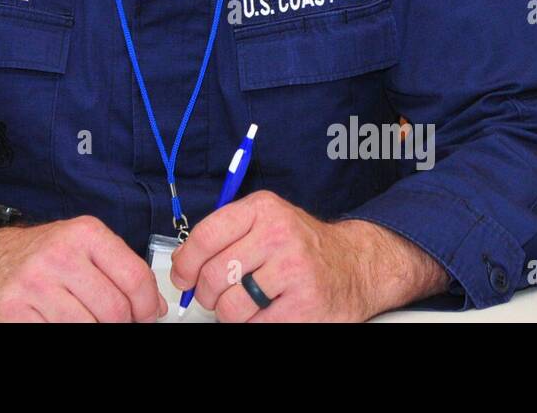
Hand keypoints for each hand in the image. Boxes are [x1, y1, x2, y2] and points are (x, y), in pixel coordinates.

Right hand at [0, 216, 167, 322]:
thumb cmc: (37, 256)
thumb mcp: (81, 248)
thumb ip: (120, 271)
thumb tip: (154, 306)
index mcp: (84, 234)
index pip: (135, 278)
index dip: (147, 307)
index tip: (146, 316)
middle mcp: (59, 255)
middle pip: (115, 310)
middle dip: (120, 324)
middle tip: (111, 323)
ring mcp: (35, 284)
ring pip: (89, 328)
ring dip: (91, 330)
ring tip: (83, 321)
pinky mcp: (14, 311)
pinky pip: (58, 335)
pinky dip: (63, 333)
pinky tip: (56, 322)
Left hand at [169, 190, 447, 321]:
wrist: (355, 264)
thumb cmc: (302, 245)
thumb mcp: (266, 221)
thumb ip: (225, 234)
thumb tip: (183, 263)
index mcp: (263, 209)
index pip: (206, 236)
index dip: (185, 262)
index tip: (182, 276)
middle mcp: (279, 235)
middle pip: (215, 275)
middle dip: (206, 293)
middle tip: (213, 296)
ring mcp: (293, 270)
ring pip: (231, 306)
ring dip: (230, 313)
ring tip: (244, 305)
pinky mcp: (305, 305)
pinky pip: (255, 326)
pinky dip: (253, 324)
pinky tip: (266, 313)